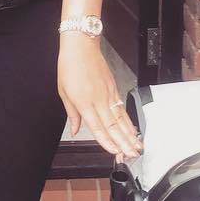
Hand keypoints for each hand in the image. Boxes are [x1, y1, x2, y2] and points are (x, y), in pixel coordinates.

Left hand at [57, 33, 141, 161]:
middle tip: (132, 155)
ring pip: (121, 118)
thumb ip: (72, 113)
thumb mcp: (63, 91)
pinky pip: (121, 108)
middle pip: (113, 126)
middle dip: (124, 143)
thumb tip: (74, 129)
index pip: (97, 127)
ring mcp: (108, 94)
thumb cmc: (70, 65)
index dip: (107, 142)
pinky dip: (128, 120)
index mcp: (84, 102)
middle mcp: (99, 100)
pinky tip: (132, 128)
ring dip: (129, 134)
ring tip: (137, 146)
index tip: (114, 152)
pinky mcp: (113, 88)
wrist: (81, 46)